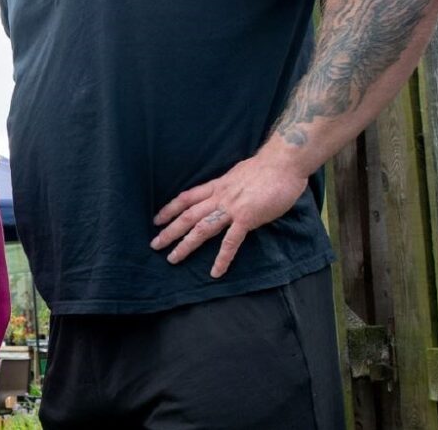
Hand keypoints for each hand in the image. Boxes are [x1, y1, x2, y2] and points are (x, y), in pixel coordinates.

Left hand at [150, 154, 308, 277]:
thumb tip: (228, 190)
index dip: (170, 209)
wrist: (282, 164)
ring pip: (202, 228)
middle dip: (169, 231)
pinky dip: (222, 258)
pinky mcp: (247, 218)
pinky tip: (215, 272)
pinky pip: (231, 242)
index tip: (156, 219)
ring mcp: (231, 208)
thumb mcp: (239, 174)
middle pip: (188, 215)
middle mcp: (219, 197)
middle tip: (154, 245)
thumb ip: (230, 185)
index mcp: (217, 186)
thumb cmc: (267, 168)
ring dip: (186, 245)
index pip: (186, 198)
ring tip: (172, 259)